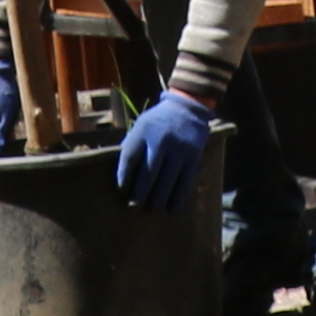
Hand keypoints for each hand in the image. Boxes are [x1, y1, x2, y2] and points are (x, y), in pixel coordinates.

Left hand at [111, 89, 220, 208]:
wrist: (187, 108)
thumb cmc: (158, 121)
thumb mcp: (141, 125)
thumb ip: (133, 145)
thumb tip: (122, 176)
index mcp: (143, 131)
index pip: (129, 157)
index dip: (123, 176)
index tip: (121, 191)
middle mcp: (161, 139)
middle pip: (148, 173)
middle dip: (140, 192)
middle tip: (134, 205)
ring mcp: (178, 148)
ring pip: (166, 180)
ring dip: (158, 198)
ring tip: (151, 207)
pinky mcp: (193, 156)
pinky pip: (185, 181)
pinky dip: (178, 196)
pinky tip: (173, 207)